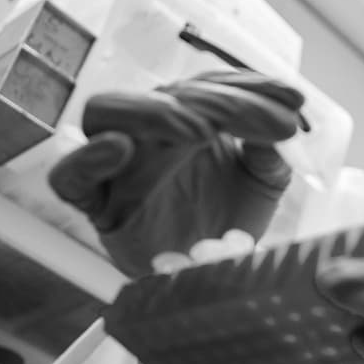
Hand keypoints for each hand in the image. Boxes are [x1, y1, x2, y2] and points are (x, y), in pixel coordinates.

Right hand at [49, 71, 303, 276]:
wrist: (212, 278)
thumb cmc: (230, 221)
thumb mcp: (264, 180)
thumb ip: (270, 149)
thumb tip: (282, 120)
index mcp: (185, 118)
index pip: (210, 85)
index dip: (251, 87)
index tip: (294, 100)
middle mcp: (147, 132)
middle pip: (164, 93)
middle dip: (217, 100)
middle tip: (263, 124)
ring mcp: (116, 165)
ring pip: (106, 111)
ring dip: (155, 113)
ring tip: (202, 131)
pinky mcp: (96, 205)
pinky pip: (69, 176)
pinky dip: (88, 158)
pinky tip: (121, 148)